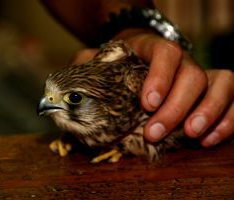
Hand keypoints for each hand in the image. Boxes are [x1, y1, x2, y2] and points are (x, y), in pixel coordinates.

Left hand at [71, 30, 233, 146]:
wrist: (136, 65)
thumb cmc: (117, 66)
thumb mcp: (97, 64)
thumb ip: (83, 70)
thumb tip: (61, 92)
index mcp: (152, 50)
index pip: (166, 53)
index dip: (161, 77)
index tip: (147, 103)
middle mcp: (181, 61)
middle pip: (193, 74)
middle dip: (177, 107)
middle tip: (155, 132)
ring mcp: (200, 76)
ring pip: (220, 84)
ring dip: (209, 112)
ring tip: (191, 135)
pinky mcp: (211, 94)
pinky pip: (233, 100)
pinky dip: (226, 120)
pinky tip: (206, 139)